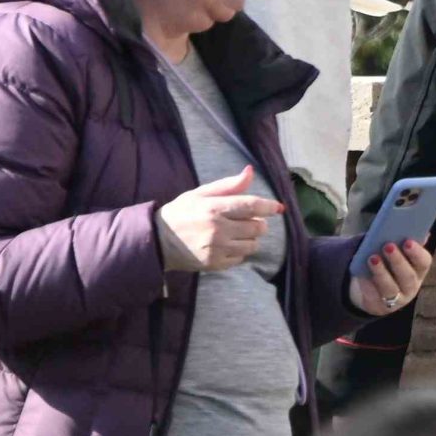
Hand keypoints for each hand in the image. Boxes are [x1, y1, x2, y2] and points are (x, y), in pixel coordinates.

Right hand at [157, 166, 284, 270]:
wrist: (156, 241)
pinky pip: (241, 258)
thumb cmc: (181, 213)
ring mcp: (216, 249)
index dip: (269, 207)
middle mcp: (217, 230)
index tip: (278, 207)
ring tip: (239, 233)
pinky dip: (240, 252)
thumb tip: (250, 171)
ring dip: (251, 238)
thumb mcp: (200, 193)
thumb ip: (228, 185)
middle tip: (249, 220)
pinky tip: (229, 245)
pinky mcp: (213, 264)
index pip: (252, 206)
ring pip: (252, 244)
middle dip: (259, 223)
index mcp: (214, 208)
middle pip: (257, 227)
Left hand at [348, 239, 435, 316]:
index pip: (424, 262)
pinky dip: (367, 284)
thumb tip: (419, 231)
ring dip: (381, 272)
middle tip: (387, 246)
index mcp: (419, 271)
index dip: (417, 252)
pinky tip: (362, 274)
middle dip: (397, 260)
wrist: (374, 292)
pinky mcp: (379, 308)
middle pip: (407, 276)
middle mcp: (412, 287)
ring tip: (372, 258)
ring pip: (390, 288)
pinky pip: (373, 296)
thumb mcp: (397, 254)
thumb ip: (404, 243)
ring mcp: (396, 300)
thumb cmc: (388, 266)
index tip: (407, 241)